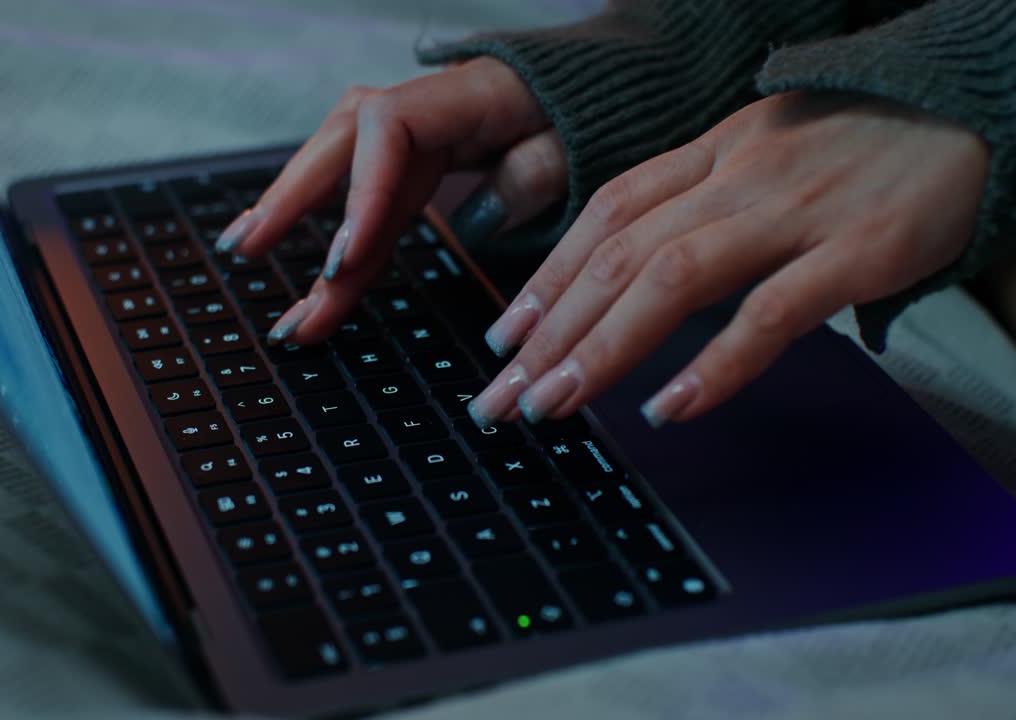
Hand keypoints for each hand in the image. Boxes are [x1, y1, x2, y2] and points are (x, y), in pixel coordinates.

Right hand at [214, 57, 567, 344]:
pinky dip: (332, 223)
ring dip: (292, 207)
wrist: (603, 87)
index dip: (359, 194)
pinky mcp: (415, 154)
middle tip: (245, 248)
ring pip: (341, 165)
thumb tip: (475, 218)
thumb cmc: (594, 117)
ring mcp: (415, 127)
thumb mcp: (581, 144)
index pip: (388, 132)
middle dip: (291, 197)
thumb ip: (533, 174)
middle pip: (342, 142)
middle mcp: (427, 105)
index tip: (341, 258)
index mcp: (468, 96)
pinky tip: (293, 249)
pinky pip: (365, 189)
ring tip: (243, 247)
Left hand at [468, 91, 988, 428]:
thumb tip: (630, 278)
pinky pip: (773, 312)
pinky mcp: (860, 250)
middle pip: (619, 254)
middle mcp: (739, 177)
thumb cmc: (862, 143)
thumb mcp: (761, 154)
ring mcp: (796, 211)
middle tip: (501, 396)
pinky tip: (670, 406)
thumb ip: (699, 204)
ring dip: (603, 348)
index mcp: (712, 152)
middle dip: (550, 331)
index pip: (605, 214)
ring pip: (674, 278)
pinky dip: (716, 364)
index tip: (505, 335)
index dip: (546, 276)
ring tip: (555, 404)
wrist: (972, 108)